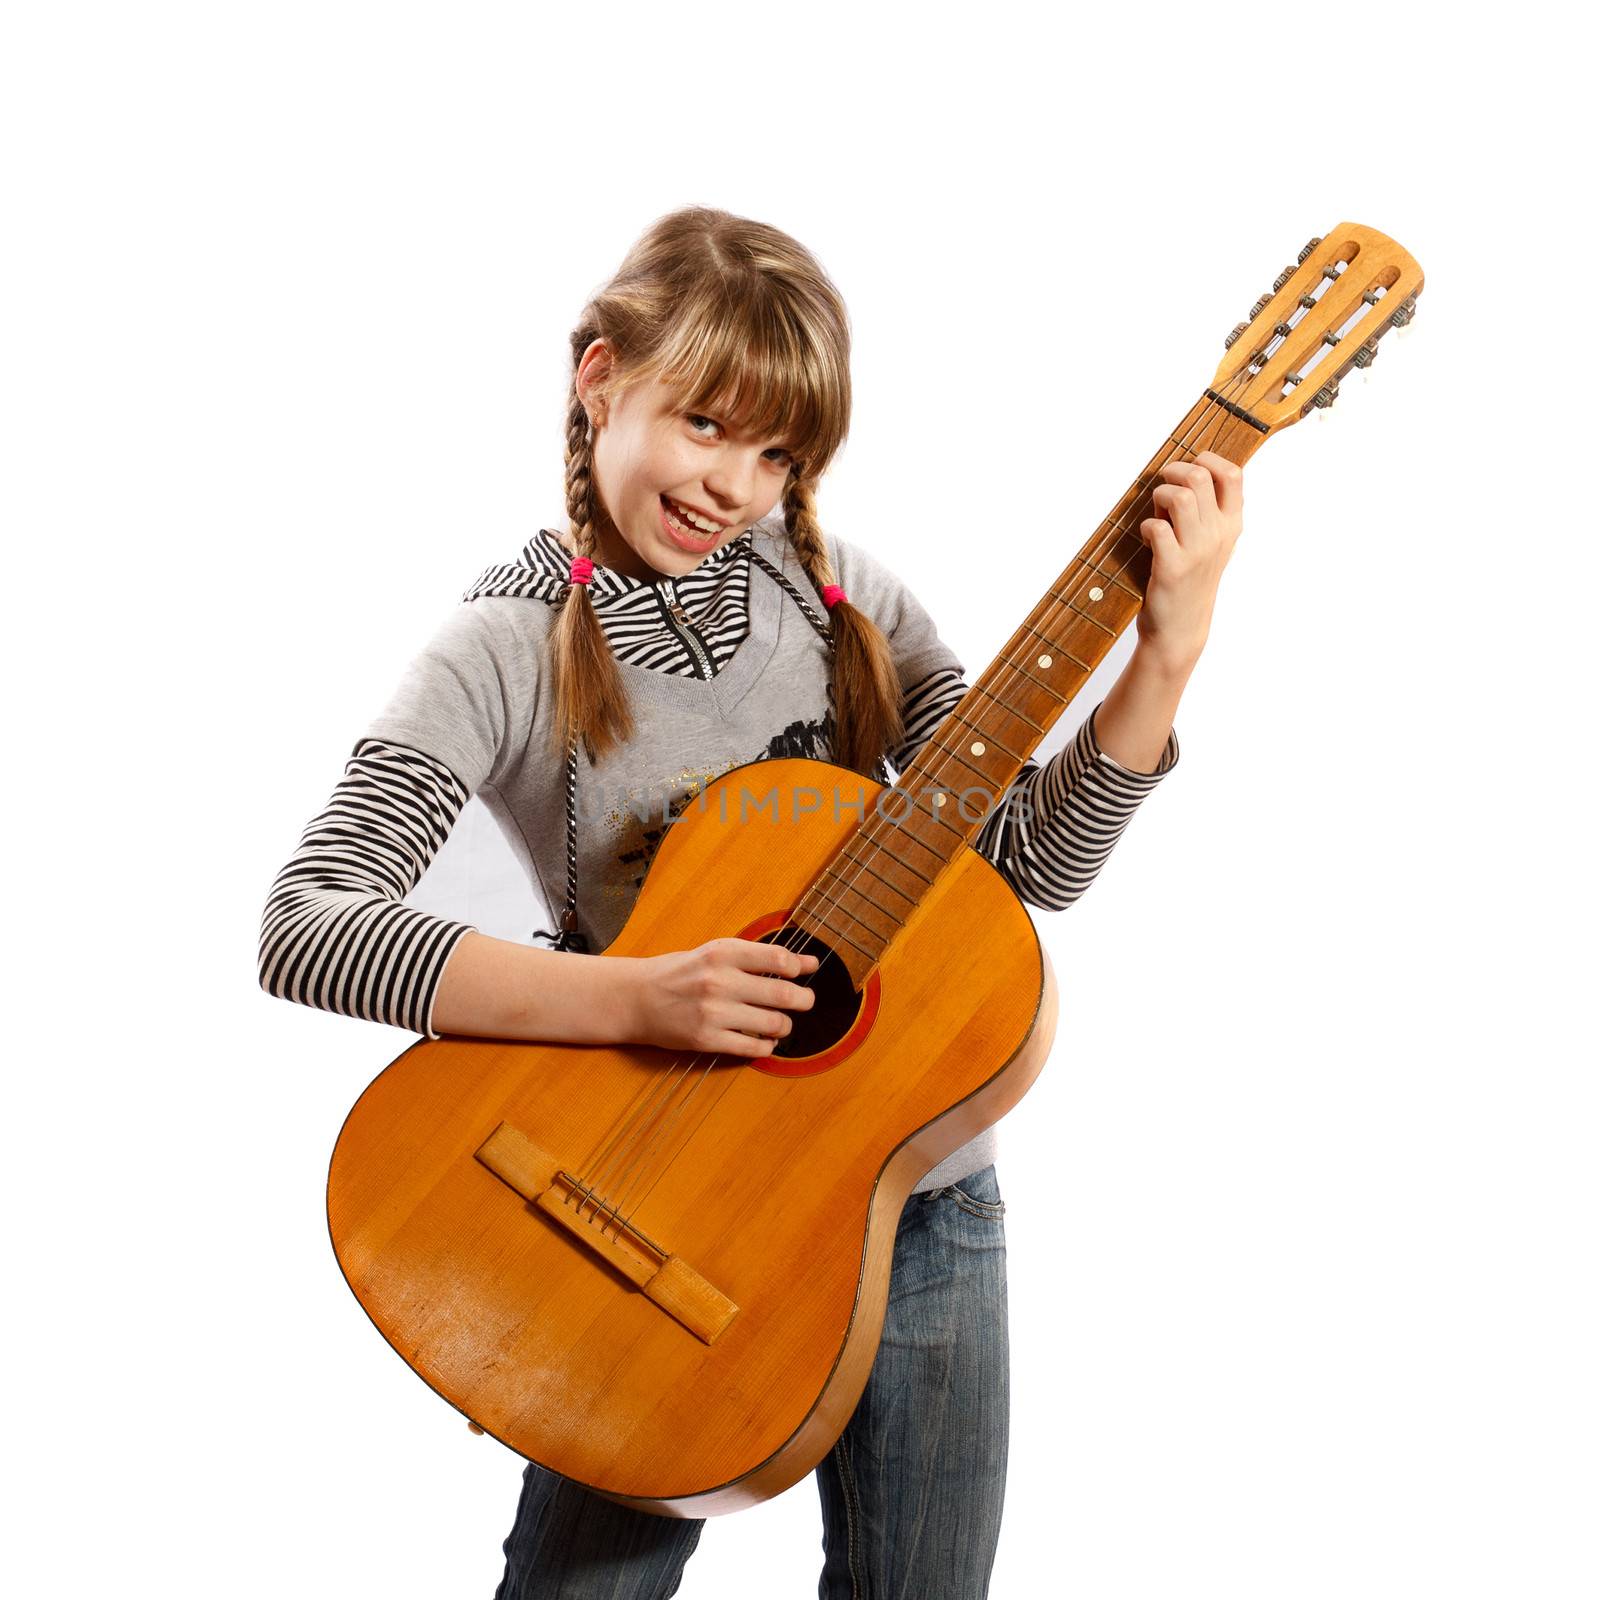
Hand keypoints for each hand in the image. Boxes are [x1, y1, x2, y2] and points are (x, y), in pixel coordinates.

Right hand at [626, 938, 818, 1057]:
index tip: (803, 971)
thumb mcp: (716, 954)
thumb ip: (759, 958)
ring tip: (781, 1023)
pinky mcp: (706, 1039)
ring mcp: (712, 1012)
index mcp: (722, 953)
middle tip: (805, 1001)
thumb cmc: (681, 973)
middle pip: (782, 994)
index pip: (778, 958)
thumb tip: (807, 963)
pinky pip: (753, 1048)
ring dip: (786, 1025)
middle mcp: (719, 981)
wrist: (636, 998)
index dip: (799, 967)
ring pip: (773, 1024)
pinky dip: (767, 1046)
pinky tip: (764, 1040)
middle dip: (804, 1000)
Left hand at [1133, 449, 1243, 671]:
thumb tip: (1182, 472)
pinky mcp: (1172, 567)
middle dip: (1174, 472)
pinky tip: (1148, 538)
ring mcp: (1197, 551)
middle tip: (1162, 489)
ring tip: (1157, 514)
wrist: (1181, 627)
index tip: (1188, 469)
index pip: (1234, 474)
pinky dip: (1146, 526)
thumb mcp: (1210, 542)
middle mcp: (1219, 534)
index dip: (1207, 459)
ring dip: (1160, 496)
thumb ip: (1205, 510)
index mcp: (1231, 524)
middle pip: (1200, 476)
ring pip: (1180, 497)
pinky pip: (1157, 527)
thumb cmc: (1190, 579)